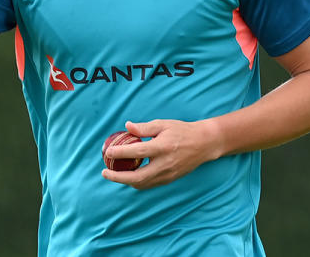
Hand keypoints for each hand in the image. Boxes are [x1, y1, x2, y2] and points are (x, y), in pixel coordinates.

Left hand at [101, 119, 222, 189]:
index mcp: (163, 147)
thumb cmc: (182, 131)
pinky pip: (150, 184)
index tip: (108, 152)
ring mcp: (168, 174)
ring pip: (142, 184)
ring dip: (126, 181)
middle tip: (105, 172)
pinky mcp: (170, 179)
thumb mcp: (163, 124)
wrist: (204, 144)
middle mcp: (165, 164)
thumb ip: (144, 128)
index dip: (120, 153)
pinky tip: (130, 175)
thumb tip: (127, 126)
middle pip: (137, 177)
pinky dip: (137, 181)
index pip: (137, 152)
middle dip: (118, 177)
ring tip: (115, 173)